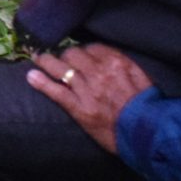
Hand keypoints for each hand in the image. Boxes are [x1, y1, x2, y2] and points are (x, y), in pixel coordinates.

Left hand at [26, 43, 152, 155]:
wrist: (148, 132)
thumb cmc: (149, 106)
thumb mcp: (143, 78)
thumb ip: (127, 65)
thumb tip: (113, 58)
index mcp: (117, 62)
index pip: (92, 47)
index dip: (83, 51)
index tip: (79, 54)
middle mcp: (99, 72)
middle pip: (73, 54)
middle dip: (65, 55)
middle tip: (60, 58)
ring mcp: (88, 90)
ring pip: (61, 68)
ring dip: (46, 61)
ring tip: (38, 58)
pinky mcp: (80, 108)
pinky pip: (57, 92)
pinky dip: (42, 83)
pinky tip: (31, 76)